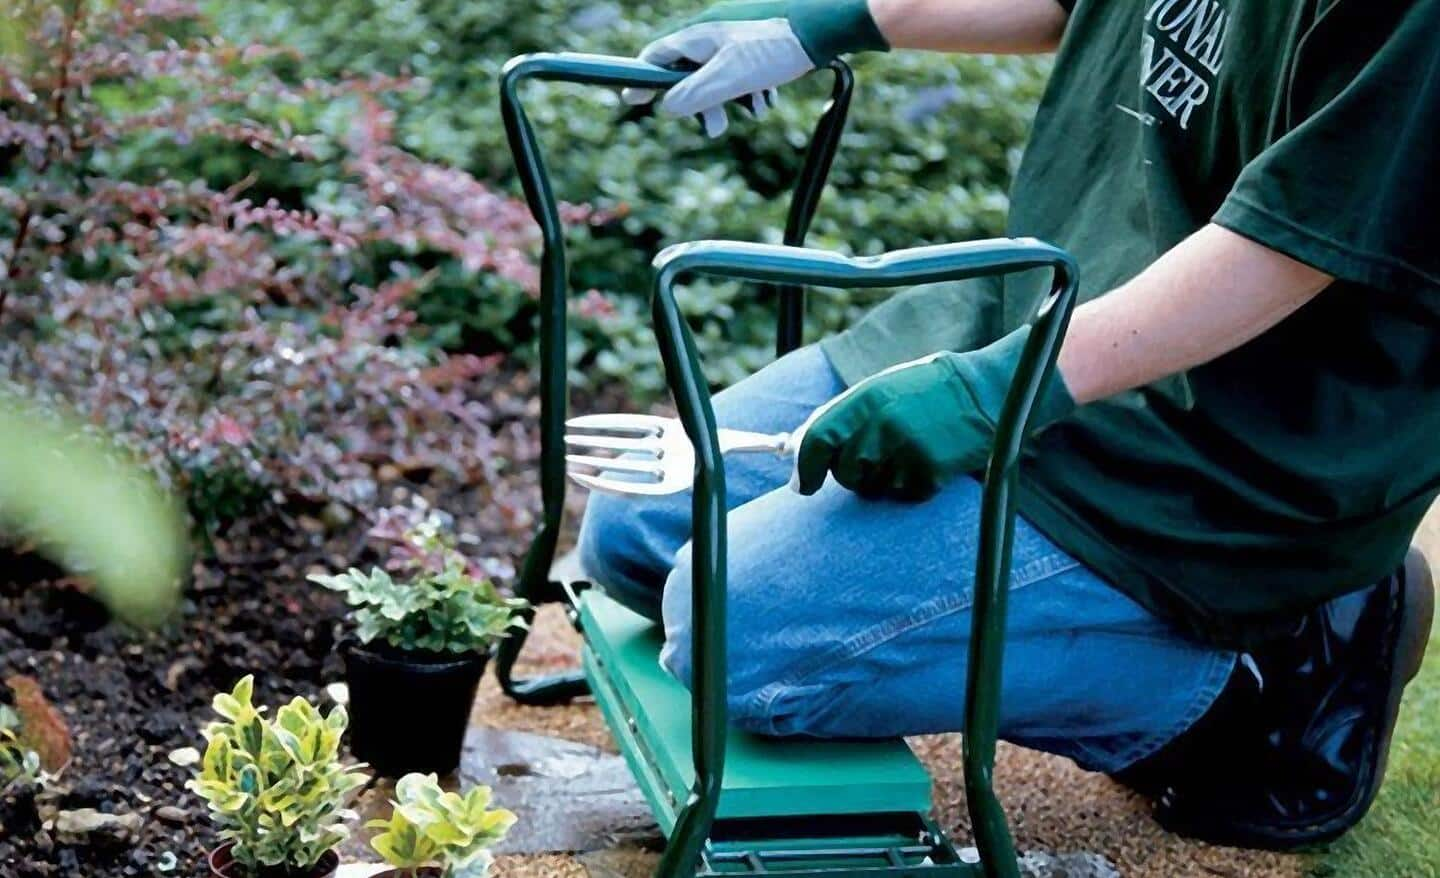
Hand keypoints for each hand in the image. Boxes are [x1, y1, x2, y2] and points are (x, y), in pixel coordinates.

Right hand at [624, 0, 888, 136]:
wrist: (817, 34)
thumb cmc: (772, 50)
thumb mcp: (729, 78)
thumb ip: (695, 94)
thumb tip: (666, 108)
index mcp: (696, 39)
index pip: (655, 58)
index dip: (642, 81)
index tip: (632, 100)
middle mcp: (709, 39)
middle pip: (687, 76)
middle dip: (700, 105)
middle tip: (716, 127)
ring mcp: (730, 44)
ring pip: (715, 81)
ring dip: (729, 102)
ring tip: (752, 109)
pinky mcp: (751, 52)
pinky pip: (738, 78)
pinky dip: (748, 93)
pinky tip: (765, 100)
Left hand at [793, 326, 1073, 500]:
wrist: (984, 393)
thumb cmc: (923, 392)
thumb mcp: (879, 391)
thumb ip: (840, 418)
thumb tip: (798, 453)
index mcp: (865, 399)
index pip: (817, 441)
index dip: (805, 468)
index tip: (803, 486)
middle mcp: (882, 425)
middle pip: (844, 473)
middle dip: (852, 474)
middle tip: (876, 456)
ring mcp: (906, 450)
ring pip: (873, 489)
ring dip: (882, 480)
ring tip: (907, 450)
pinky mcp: (930, 473)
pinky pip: (903, 495)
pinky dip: (911, 485)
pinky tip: (927, 460)